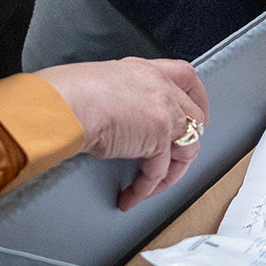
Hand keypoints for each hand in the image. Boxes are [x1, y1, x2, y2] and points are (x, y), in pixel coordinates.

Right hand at [33, 57, 209, 209]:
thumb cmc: (70, 94)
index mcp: (146, 70)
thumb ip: (123, 97)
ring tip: (151, 188)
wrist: (65, 105)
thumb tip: (120, 118)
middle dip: (188, 143)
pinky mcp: (157, 140)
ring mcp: (164, 112)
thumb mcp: (103, 84)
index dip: (198, 97)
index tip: (199, 113)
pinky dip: (145, 189)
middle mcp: (161, 87)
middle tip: (177, 162)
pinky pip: (159, 172)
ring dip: (170, 174)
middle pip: (194, 117)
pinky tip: (131, 196)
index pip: (186, 76)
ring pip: (187, 148)